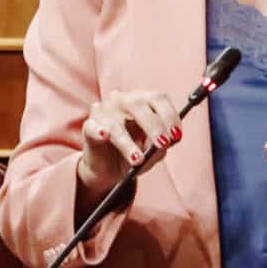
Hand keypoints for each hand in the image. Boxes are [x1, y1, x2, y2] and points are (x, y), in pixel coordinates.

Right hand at [77, 90, 181, 204]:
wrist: (108, 169)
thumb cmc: (134, 153)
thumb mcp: (152, 152)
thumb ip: (160, 147)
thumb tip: (165, 143)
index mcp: (142, 100)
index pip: (158, 98)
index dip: (170, 116)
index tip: (177, 135)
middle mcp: (122, 100)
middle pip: (138, 105)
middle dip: (154, 126)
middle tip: (163, 144)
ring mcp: (104, 111)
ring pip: (117, 123)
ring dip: (129, 143)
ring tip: (138, 160)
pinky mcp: (89, 127)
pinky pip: (93, 127)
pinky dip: (99, 131)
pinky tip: (105, 135)